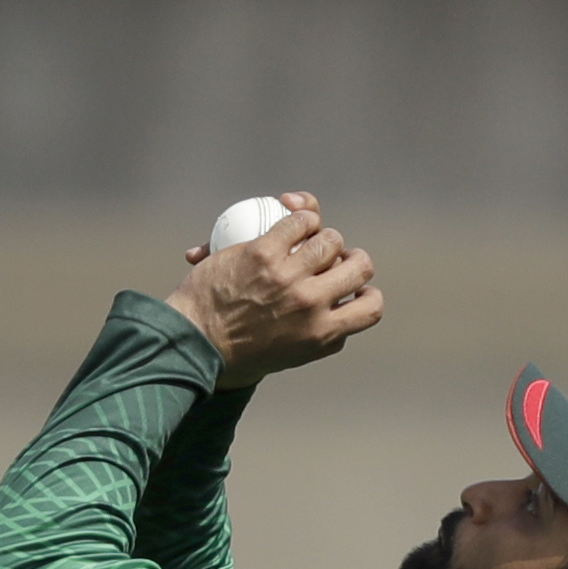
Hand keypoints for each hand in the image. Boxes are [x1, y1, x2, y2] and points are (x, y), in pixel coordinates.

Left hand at [165, 191, 383, 387]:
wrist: (195, 345)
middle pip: (359, 265)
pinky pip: (298, 221)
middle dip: (352, 258)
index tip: (354, 289)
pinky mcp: (264, 253)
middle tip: (334, 258)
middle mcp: (312, 304)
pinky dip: (299, 212)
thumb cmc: (238, 354)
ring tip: (310, 236)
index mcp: (323, 334)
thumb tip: (338, 327)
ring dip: (324, 235)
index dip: (368, 293)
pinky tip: (291, 212)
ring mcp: (289, 278)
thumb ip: (319, 339)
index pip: (371, 307)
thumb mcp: (291, 356)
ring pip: (331, 240)